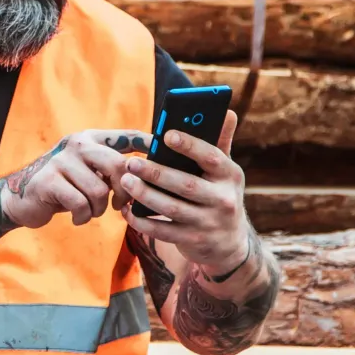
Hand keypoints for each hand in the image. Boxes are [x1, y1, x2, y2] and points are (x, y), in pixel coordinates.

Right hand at [0, 130, 150, 228]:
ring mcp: (61, 161)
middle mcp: (77, 144)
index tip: (166, 154)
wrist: (19, 199)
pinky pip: (80, 203)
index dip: (149, 144)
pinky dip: (82, 217)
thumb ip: (109, 169)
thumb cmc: (62, 188)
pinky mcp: (49, 181)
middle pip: (117, 165)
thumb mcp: (86, 172)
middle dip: (124, 192)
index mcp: (90, 138)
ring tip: (89, 212)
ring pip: (99, 190)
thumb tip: (146, 178)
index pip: (127, 136)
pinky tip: (77, 218)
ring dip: (97, 209)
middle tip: (118, 206)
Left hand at [118, 112, 249, 276]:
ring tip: (124, 181)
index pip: (211, 157)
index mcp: (230, 175)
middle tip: (131, 162)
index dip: (189, 145)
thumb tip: (228, 112)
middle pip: (186, 184)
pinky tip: (126, 210)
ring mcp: (208, 223)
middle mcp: (223, 200)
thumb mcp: (225, 172)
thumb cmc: (220, 195)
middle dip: (156, 173)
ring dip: (145, 195)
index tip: (166, 135)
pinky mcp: (192, 241)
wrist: (229, 243)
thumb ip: (221, 142)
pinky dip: (142, 221)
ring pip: (171, 208)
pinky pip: (162, 231)